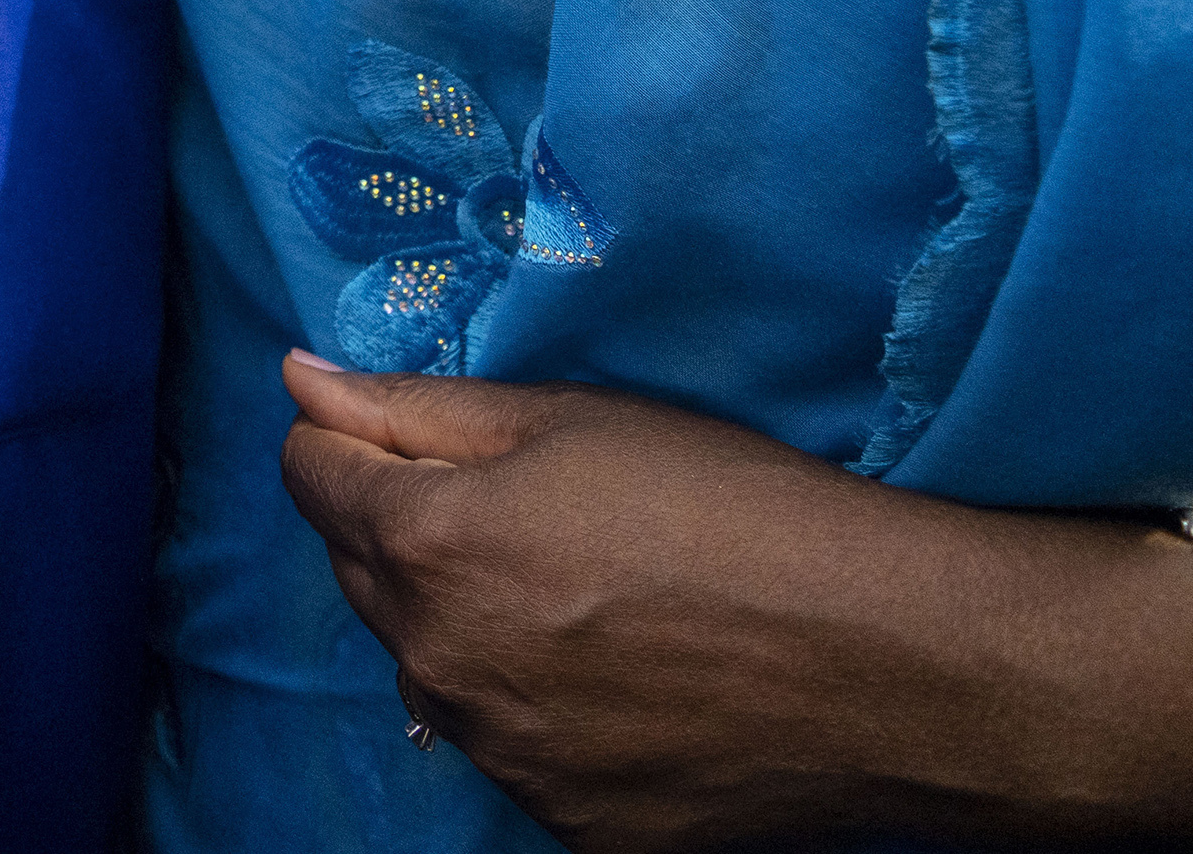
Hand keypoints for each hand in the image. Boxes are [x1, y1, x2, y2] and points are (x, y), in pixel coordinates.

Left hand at [277, 354, 1192, 851]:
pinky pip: (509, 747)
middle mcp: (438, 664)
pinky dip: (538, 707)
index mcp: (426, 545)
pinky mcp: (569, 824)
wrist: (893, 662)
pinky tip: (626, 674)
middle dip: (411, 528)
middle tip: (532, 506)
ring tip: (593, 591)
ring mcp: (503, 757)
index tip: (417, 432)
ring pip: (431, 667)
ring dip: (467, 623)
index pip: (312, 474)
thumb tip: (299, 381)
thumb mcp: (574, 421)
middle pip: (363, 574)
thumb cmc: (739, 510)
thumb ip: (416, 408)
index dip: (356, 438)